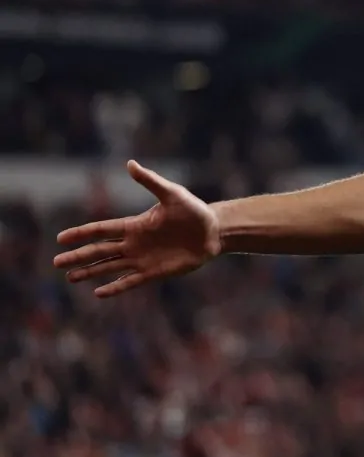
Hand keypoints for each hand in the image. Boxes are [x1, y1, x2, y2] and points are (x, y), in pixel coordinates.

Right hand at [54, 161, 220, 297]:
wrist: (213, 232)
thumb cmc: (194, 211)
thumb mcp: (172, 194)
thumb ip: (150, 181)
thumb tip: (130, 163)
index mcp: (134, 225)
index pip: (101, 230)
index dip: (81, 234)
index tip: (61, 238)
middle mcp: (133, 243)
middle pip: (99, 251)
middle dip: (78, 257)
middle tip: (57, 263)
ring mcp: (143, 259)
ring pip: (110, 267)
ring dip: (90, 272)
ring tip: (70, 277)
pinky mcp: (155, 272)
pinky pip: (131, 281)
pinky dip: (115, 287)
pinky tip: (99, 293)